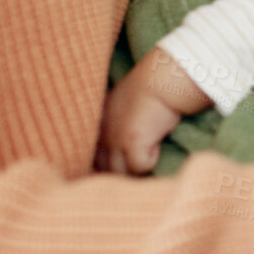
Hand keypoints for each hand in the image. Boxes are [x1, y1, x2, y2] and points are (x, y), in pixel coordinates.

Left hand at [95, 49, 208, 174]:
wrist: (161, 79)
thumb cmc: (151, 88)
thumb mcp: (125, 102)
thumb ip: (118, 119)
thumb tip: (128, 136)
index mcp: (99, 123)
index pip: (93, 156)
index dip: (103, 168)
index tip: (116, 172)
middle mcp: (102, 132)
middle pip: (103, 168)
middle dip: (118, 175)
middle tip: (134, 173)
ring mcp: (115, 139)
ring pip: (119, 172)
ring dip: (134, 172)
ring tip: (148, 162)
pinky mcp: (132, 143)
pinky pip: (139, 166)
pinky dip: (151, 161)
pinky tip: (157, 146)